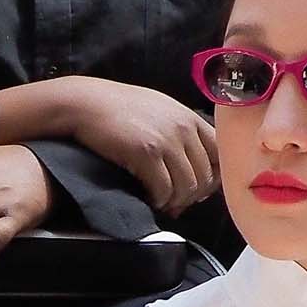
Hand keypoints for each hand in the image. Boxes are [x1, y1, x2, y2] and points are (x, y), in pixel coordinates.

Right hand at [52, 78, 217, 217]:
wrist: (87, 103)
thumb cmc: (119, 109)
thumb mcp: (159, 111)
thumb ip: (180, 130)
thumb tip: (191, 163)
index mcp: (190, 117)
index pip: (219, 155)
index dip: (211, 178)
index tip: (196, 190)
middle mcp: (183, 128)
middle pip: (205, 176)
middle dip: (192, 197)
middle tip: (176, 203)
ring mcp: (166, 140)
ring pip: (187, 186)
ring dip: (175, 202)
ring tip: (162, 203)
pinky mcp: (146, 152)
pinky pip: (164, 189)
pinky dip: (159, 200)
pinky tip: (149, 199)